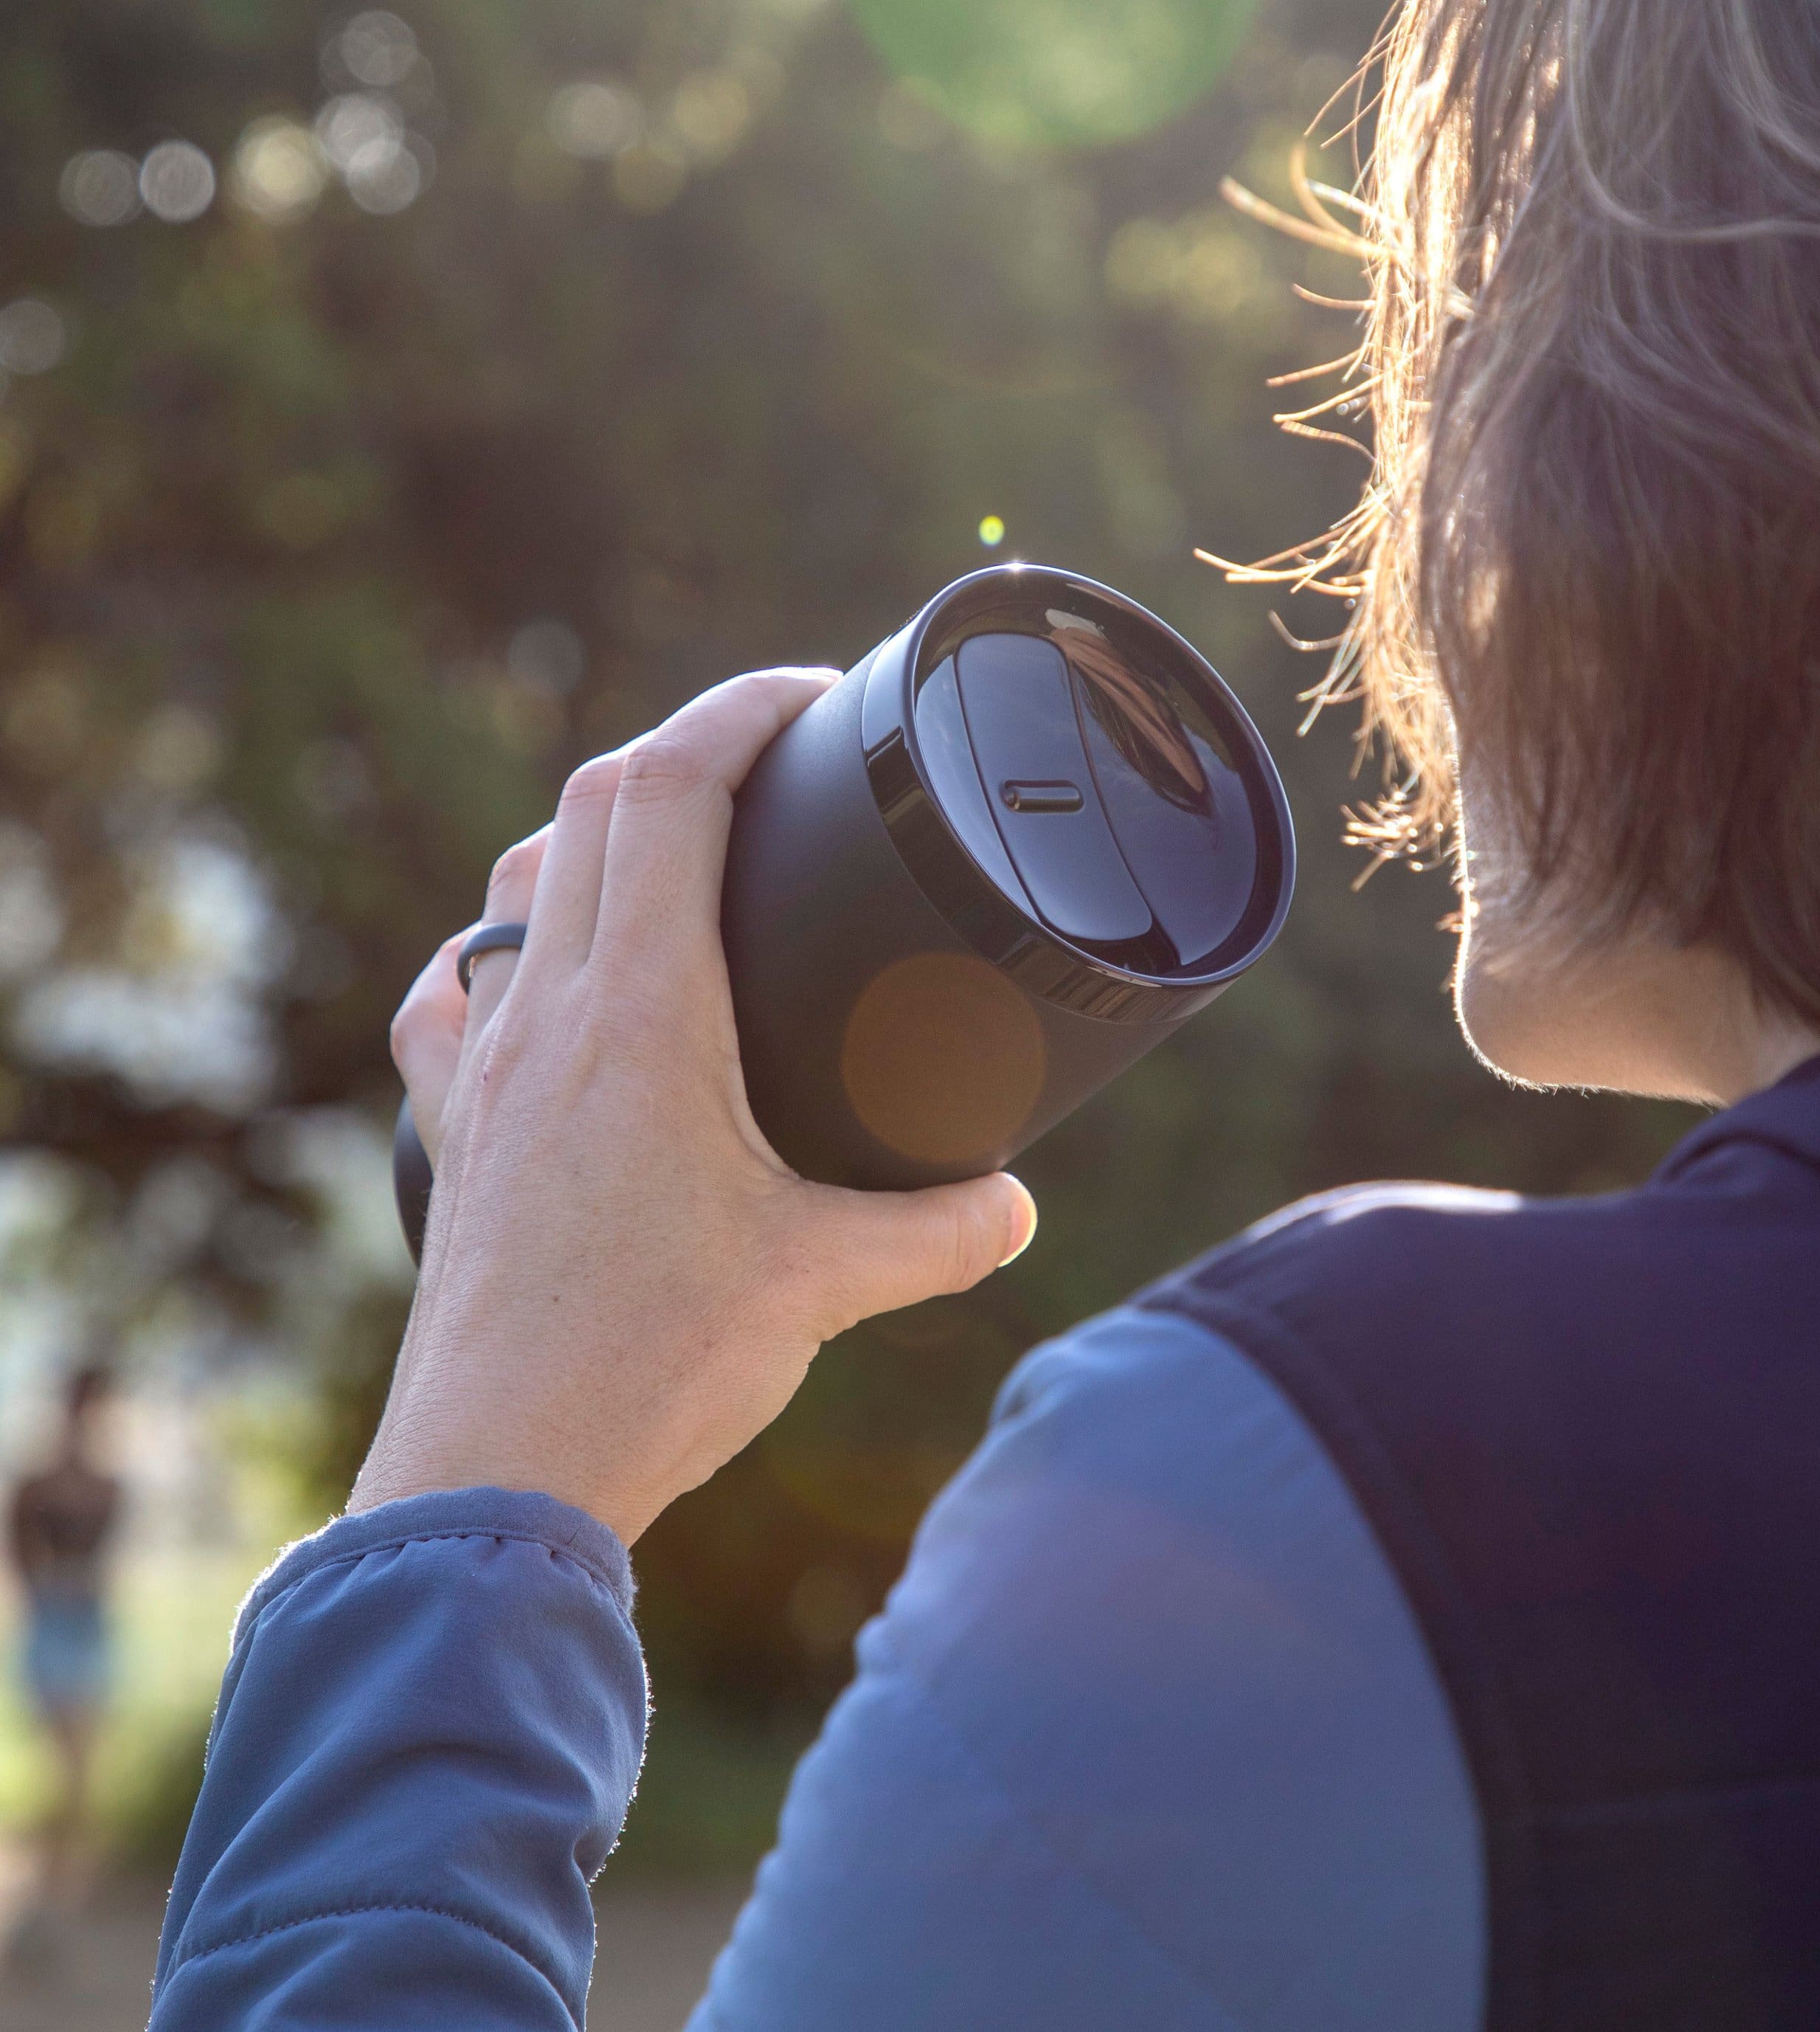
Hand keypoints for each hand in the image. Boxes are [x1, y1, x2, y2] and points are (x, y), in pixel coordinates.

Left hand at [355, 669, 1037, 1543]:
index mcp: (643, 1013)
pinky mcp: (456, 1132)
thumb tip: (1018, 1206)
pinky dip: (498, 955)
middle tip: (773, 766)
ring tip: (672, 859)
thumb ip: (941, 1233)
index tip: (809, 693)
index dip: (737, 710)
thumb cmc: (653, 1365)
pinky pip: (453, 998)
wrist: (495, 1475)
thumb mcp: (825, 1285)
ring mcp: (486, 1071)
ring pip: (518, 890)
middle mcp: (548, 1015)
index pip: (669, 790)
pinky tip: (527, 985)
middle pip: (593, 808)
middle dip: (685, 753)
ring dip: (593, 840)